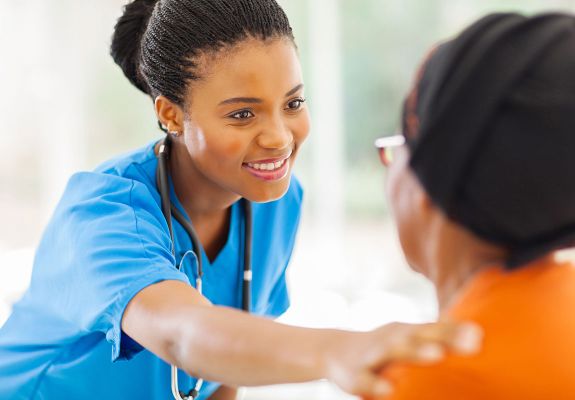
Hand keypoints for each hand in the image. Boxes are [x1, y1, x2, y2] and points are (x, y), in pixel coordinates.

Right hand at [322, 321, 481, 397]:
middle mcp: (391, 339)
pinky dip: (376, 384)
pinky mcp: (355, 374)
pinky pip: (365, 379)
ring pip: (393, 351)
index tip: (479, 334)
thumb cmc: (382, 346)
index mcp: (406, 331)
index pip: (434, 328)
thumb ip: (436, 335)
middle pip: (419, 335)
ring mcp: (372, 355)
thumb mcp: (406, 337)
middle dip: (443, 337)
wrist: (334, 350)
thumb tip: (477, 334)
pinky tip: (388, 391)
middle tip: (471, 342)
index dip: (455, 330)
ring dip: (414, 352)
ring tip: (437, 355)